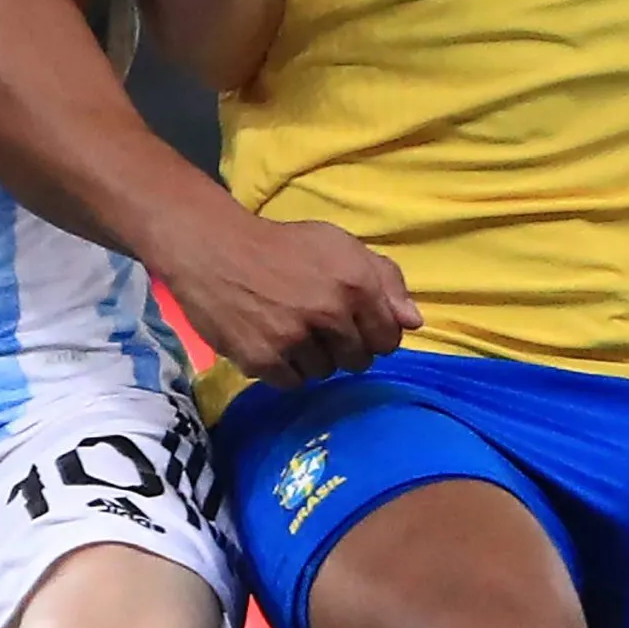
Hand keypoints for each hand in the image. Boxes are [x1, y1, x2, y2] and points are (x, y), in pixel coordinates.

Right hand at [154, 210, 422, 387]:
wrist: (214, 248)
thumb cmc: (282, 245)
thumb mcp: (339, 244)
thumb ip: (384, 278)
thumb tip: (414, 321)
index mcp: (356, 282)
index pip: (389, 338)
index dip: (374, 334)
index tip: (354, 325)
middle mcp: (330, 312)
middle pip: (359, 360)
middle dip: (344, 347)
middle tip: (318, 327)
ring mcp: (295, 339)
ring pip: (325, 373)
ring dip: (313, 358)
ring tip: (292, 332)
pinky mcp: (263, 359)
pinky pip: (293, 382)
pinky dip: (286, 369)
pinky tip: (272, 342)